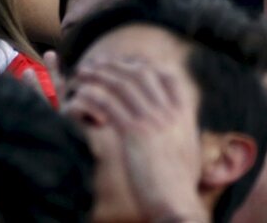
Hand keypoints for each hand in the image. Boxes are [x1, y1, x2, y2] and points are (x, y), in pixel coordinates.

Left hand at [65, 58, 207, 222]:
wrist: (177, 204)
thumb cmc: (178, 184)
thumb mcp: (187, 150)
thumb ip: (181, 131)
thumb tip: (180, 125)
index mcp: (184, 116)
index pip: (168, 76)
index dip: (145, 65)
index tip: (126, 63)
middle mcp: (170, 113)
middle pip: (141, 74)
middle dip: (116, 64)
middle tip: (97, 63)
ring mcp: (153, 121)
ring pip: (122, 84)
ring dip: (98, 74)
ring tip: (81, 71)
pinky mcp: (135, 133)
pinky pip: (109, 104)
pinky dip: (92, 95)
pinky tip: (79, 94)